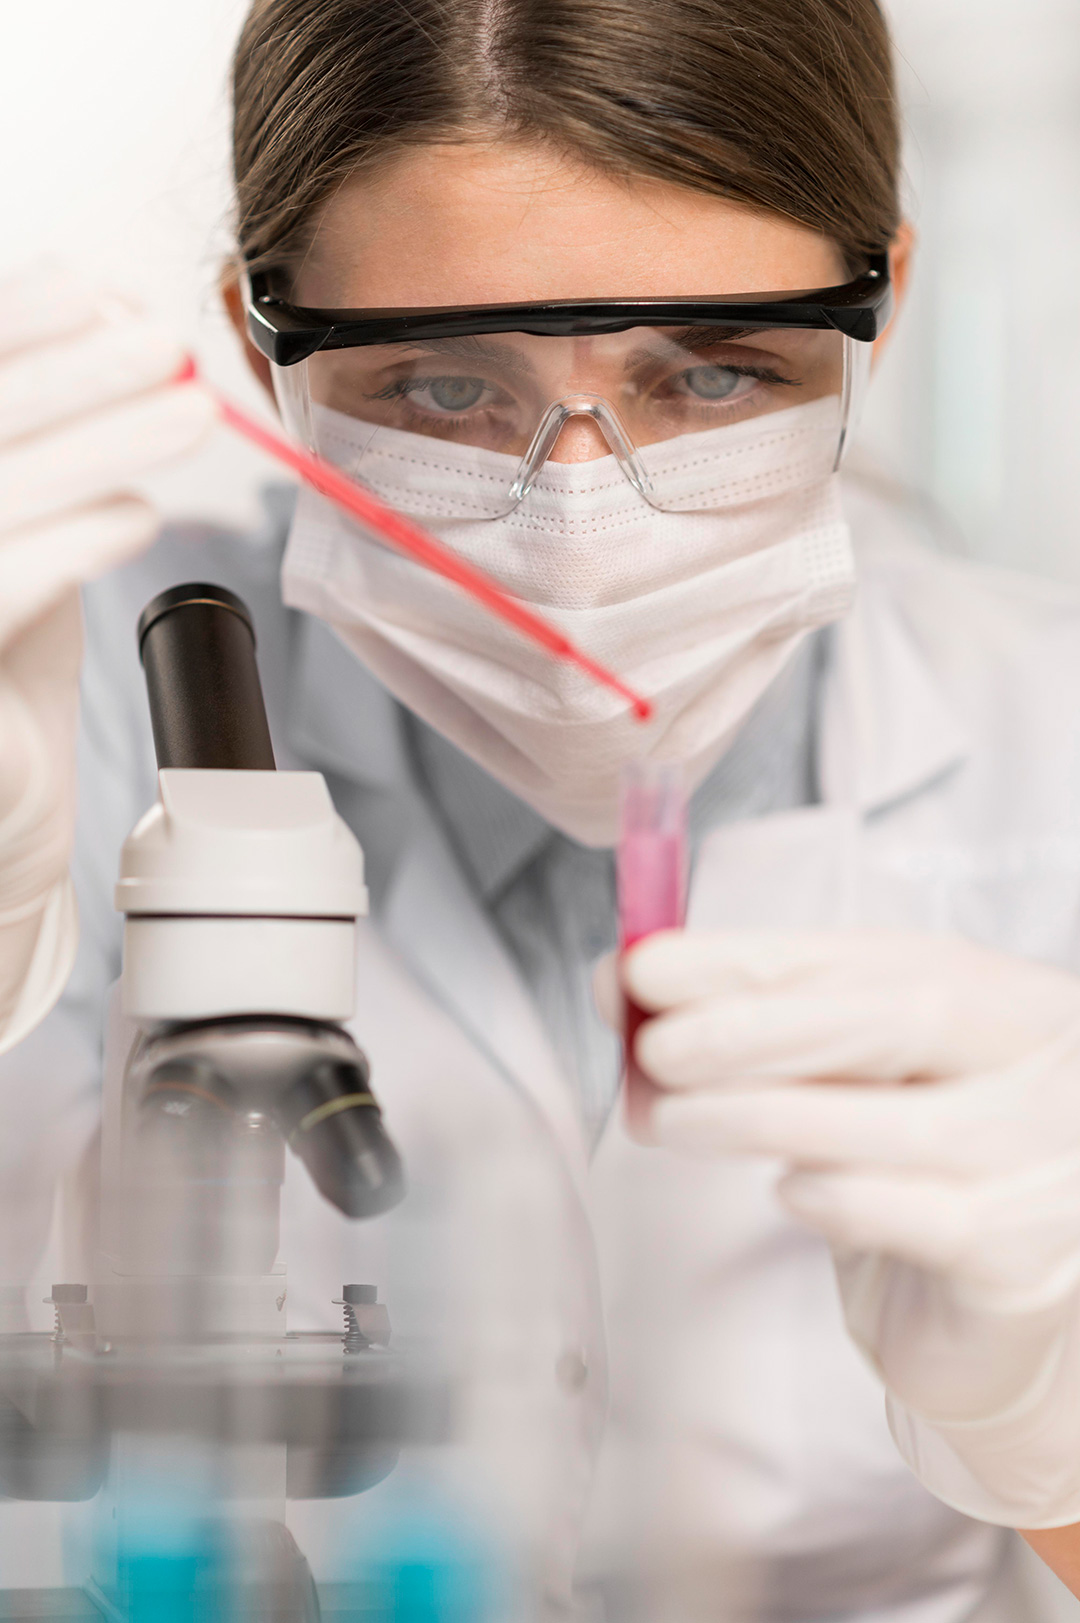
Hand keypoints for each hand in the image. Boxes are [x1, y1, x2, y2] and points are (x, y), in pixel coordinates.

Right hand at [0, 263, 215, 1047]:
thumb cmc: (0, 663)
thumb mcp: (21, 527)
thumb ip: (47, 437)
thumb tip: (121, 321)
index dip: (18, 318)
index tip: (103, 293)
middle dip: (75, 369)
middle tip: (169, 342)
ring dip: (104, 440)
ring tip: (195, 412)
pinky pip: (6, 580)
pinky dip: (78, 538)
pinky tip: (140, 517)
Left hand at [597, 929, 1079, 1525]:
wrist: (989, 1324)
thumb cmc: (910, 1177)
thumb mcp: (840, 1080)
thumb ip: (754, 1024)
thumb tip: (624, 982)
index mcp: (1001, 996)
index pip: (872, 958)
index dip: (754, 958)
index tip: (648, 967)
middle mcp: (1039, 1064)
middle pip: (901, 1020)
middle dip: (756, 1028)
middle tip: (655, 1046)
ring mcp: (1044, 1158)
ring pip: (894, 1120)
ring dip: (758, 1114)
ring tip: (670, 1119)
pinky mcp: (1019, 1256)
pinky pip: (911, 1215)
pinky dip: (831, 1196)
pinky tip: (786, 1191)